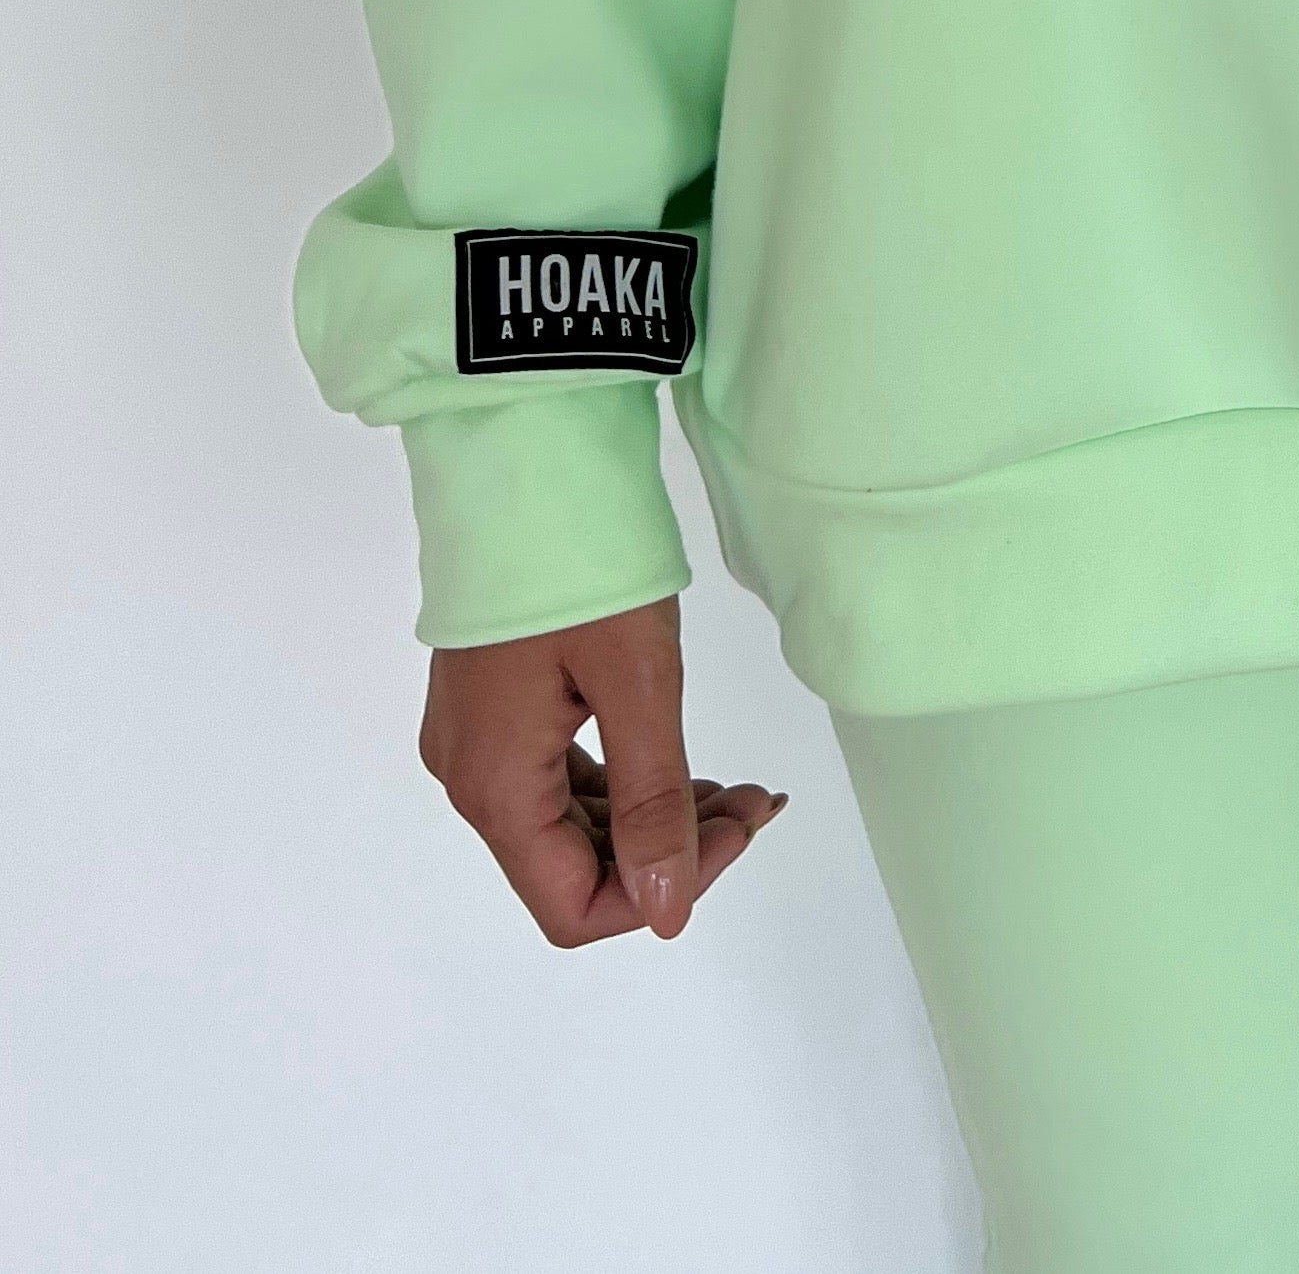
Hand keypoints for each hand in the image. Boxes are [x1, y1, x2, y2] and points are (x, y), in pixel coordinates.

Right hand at [419, 594, 785, 945]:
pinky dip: (627, 780)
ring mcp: (478, 738)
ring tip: (738, 786)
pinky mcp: (496, 702)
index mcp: (496, 786)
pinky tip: (682, 765)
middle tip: (758, 800)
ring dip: (656, 817)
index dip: (662, 892)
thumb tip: (667, 911)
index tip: (736, 831)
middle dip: (673, 849)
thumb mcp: (635, 682)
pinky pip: (562, 775)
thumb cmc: (578, 559)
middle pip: (573, 867)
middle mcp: (473, 778)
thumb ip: (651, 802)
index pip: (572, 906)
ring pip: (573, 821)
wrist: (521, 454)